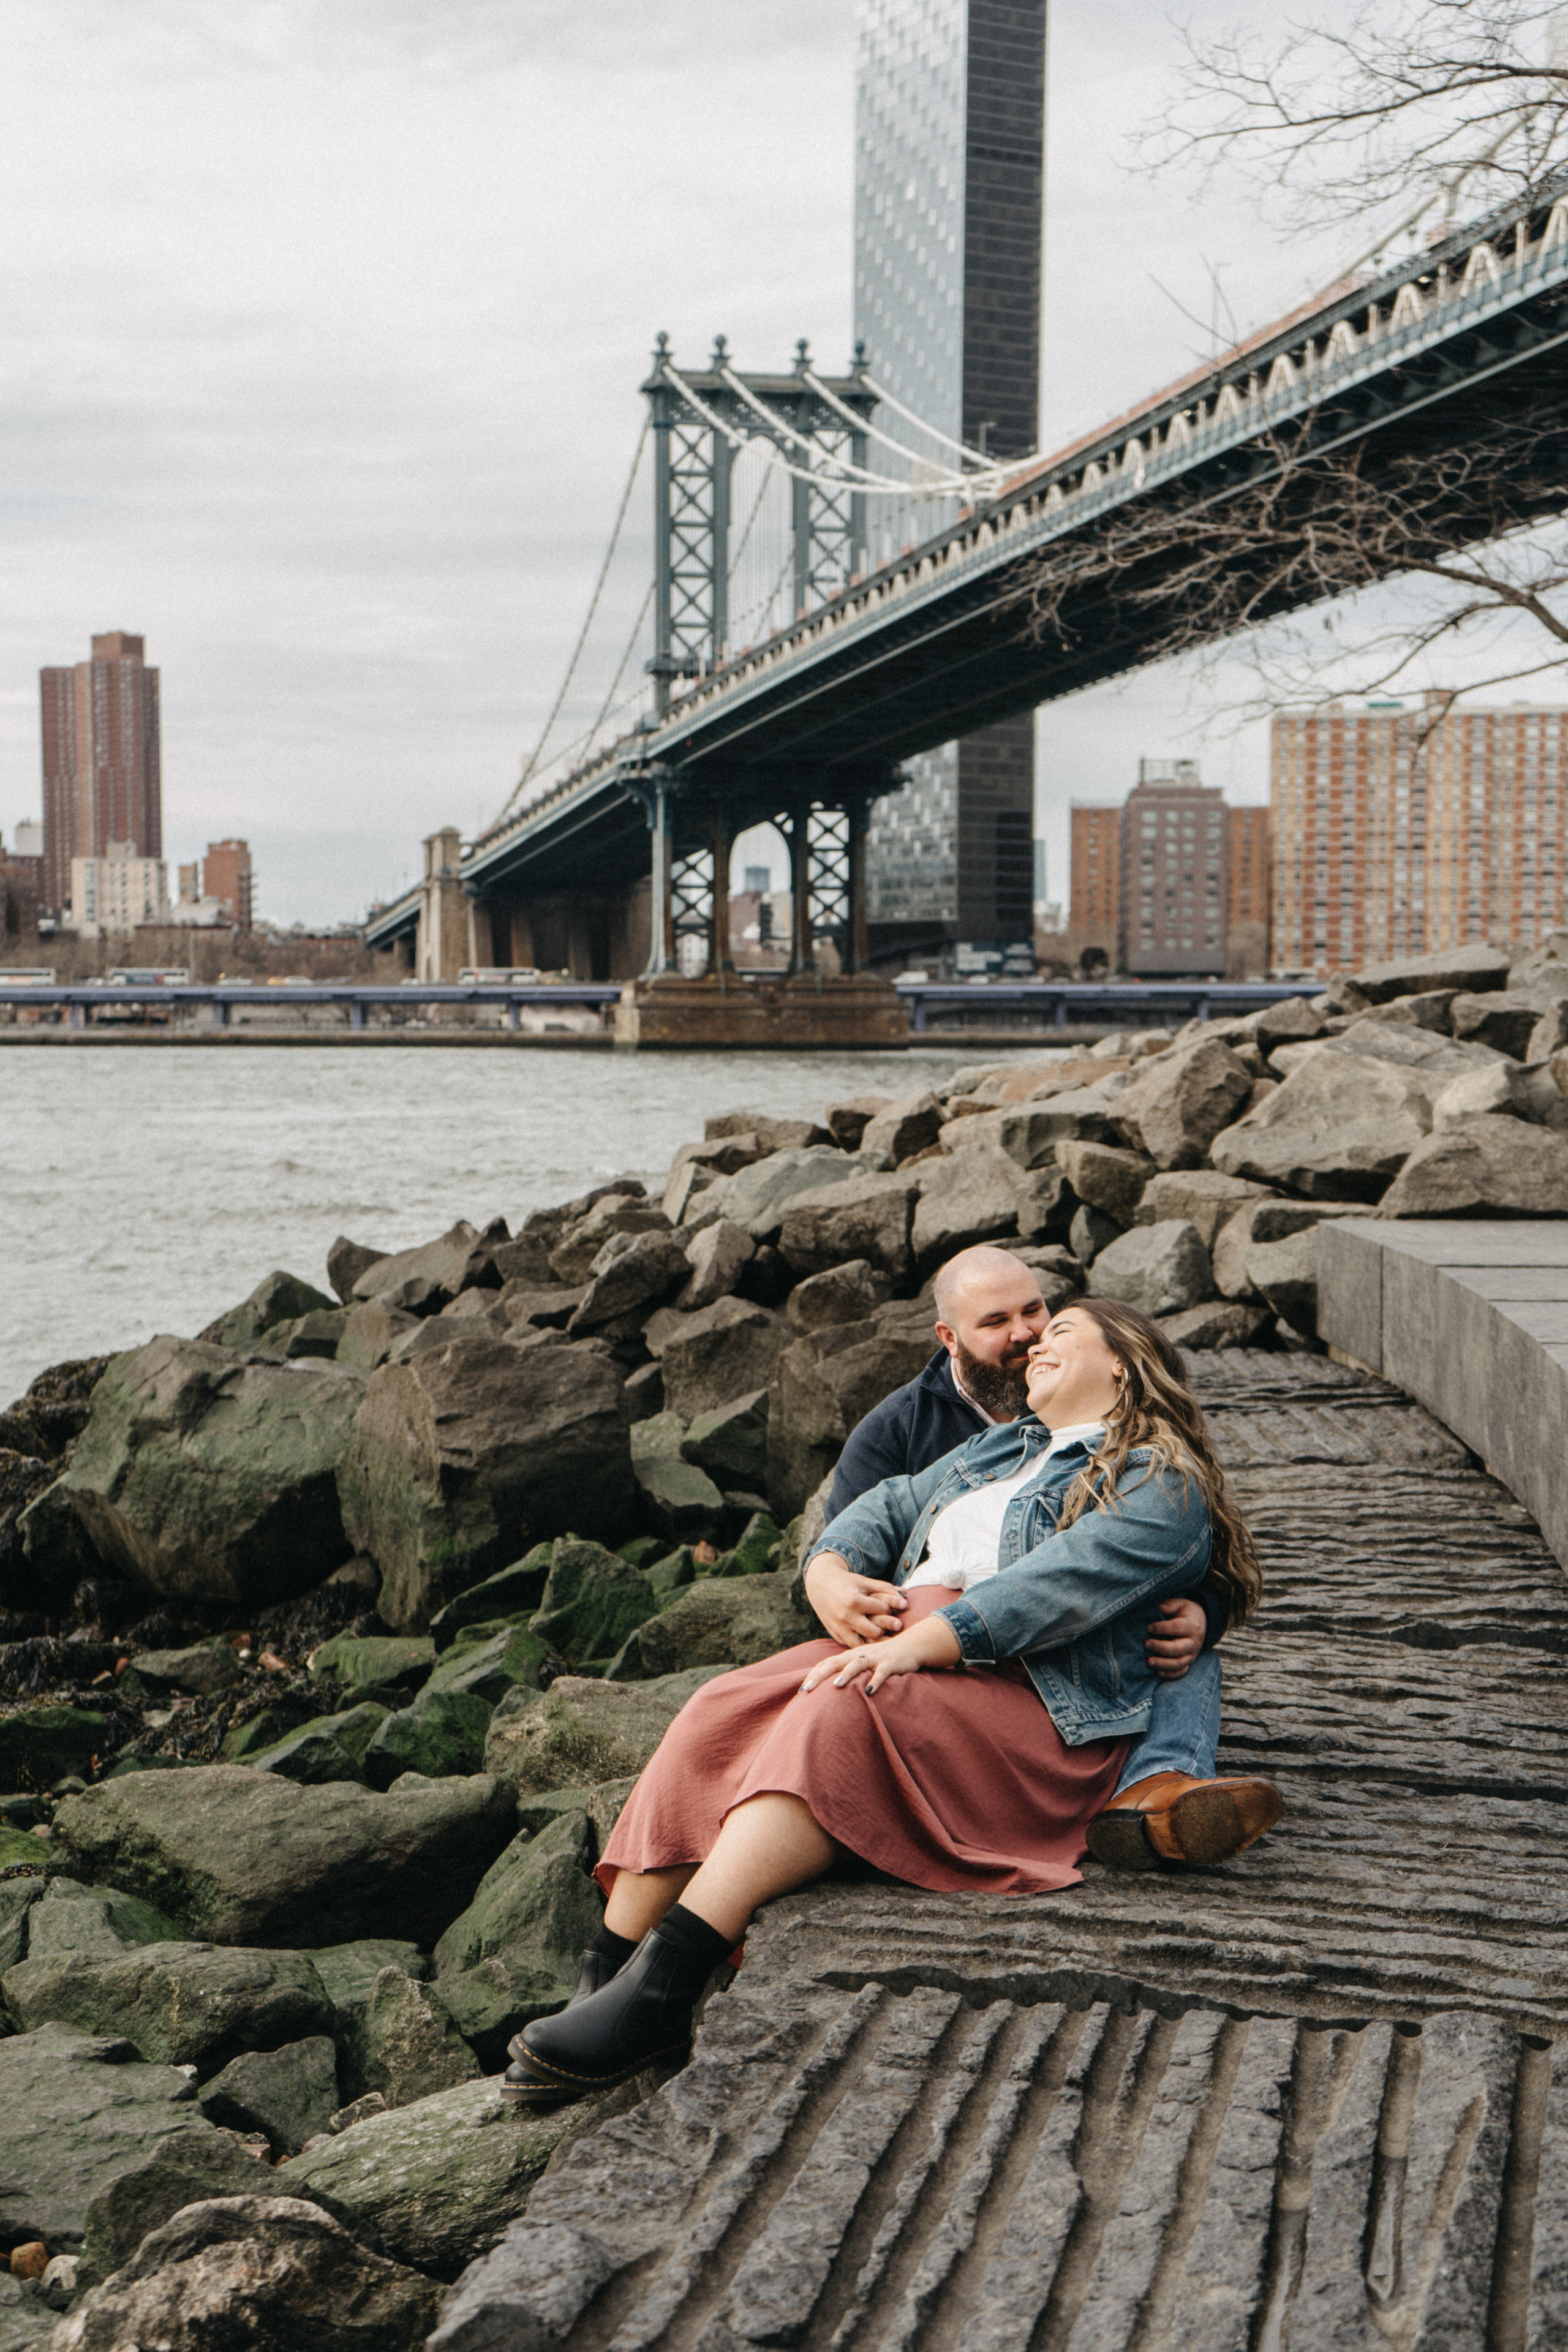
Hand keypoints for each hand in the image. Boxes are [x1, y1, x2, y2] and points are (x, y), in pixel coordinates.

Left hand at [799, 1610, 960, 1695]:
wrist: (910, 1646)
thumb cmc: (882, 1659)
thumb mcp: (862, 1663)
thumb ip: (847, 1671)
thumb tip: (828, 1686)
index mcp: (850, 1656)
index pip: (827, 1663)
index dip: (813, 1675)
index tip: (800, 1690)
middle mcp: (859, 1655)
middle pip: (835, 1663)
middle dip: (820, 1675)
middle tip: (806, 1689)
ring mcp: (875, 1658)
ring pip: (857, 1664)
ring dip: (846, 1674)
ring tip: (836, 1685)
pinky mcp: (891, 1663)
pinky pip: (882, 1672)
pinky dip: (876, 1680)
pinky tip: (870, 1691)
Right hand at [803, 1550, 907, 1645]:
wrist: (820, 1586)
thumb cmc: (847, 1583)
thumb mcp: (865, 1582)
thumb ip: (886, 1588)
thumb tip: (906, 1595)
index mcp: (855, 1601)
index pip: (881, 1610)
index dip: (891, 1608)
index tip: (897, 1607)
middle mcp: (846, 1617)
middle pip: (875, 1632)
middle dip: (887, 1628)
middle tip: (897, 1625)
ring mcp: (840, 1628)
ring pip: (864, 1644)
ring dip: (876, 1641)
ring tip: (886, 1636)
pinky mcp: (836, 1635)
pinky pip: (853, 1646)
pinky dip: (864, 1645)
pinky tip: (873, 1640)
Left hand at [1145, 1594, 1205, 1680]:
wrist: (1200, 1622)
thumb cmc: (1185, 1612)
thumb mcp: (1181, 1603)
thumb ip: (1170, 1605)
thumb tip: (1159, 1607)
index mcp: (1192, 1626)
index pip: (1177, 1628)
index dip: (1162, 1628)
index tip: (1148, 1627)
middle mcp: (1194, 1642)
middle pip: (1178, 1649)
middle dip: (1160, 1648)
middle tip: (1145, 1644)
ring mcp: (1192, 1655)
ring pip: (1179, 1664)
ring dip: (1163, 1664)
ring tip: (1148, 1661)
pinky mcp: (1189, 1663)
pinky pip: (1181, 1672)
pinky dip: (1170, 1674)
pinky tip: (1158, 1672)